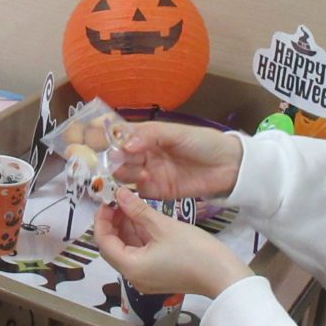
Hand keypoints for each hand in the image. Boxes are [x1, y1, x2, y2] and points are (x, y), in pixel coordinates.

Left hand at [94, 189, 251, 298]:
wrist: (225, 277)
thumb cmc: (194, 251)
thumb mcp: (163, 226)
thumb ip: (137, 209)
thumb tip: (118, 193)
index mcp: (130, 267)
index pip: (103, 241)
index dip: (102, 219)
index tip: (107, 200)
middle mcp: (133, 276)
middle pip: (112, 247)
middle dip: (112, 223)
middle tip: (119, 200)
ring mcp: (145, 278)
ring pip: (126, 250)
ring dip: (125, 228)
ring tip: (131, 205)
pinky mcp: (157, 275)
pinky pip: (138, 254)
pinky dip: (138, 237)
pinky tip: (143, 219)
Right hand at [112, 122, 242, 199]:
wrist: (229, 167)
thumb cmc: (203, 142)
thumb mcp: (176, 133)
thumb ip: (150, 136)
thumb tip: (124, 146)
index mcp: (146, 136)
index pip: (120, 137)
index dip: (107, 140)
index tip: (95, 144)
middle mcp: (143, 154)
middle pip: (119, 157)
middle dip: (113, 160)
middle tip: (112, 163)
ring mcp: (148, 173)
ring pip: (124, 174)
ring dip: (122, 174)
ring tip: (129, 174)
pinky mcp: (156, 192)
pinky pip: (136, 193)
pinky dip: (131, 191)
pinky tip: (138, 185)